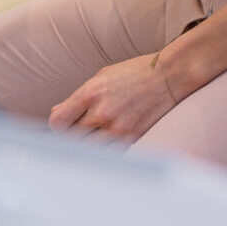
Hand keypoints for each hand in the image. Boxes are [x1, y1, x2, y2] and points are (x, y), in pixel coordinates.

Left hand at [47, 53, 181, 142]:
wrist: (169, 75)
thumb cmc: (135, 73)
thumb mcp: (102, 77)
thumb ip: (78, 97)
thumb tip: (57, 113)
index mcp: (90, 93)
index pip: (58, 122)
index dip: (57, 126)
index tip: (62, 124)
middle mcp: (101, 112)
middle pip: (71, 138)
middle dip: (72, 135)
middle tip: (78, 130)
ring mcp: (117, 128)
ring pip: (88, 149)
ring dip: (88, 144)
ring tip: (95, 134)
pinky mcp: (132, 138)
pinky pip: (108, 152)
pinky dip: (105, 149)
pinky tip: (109, 140)